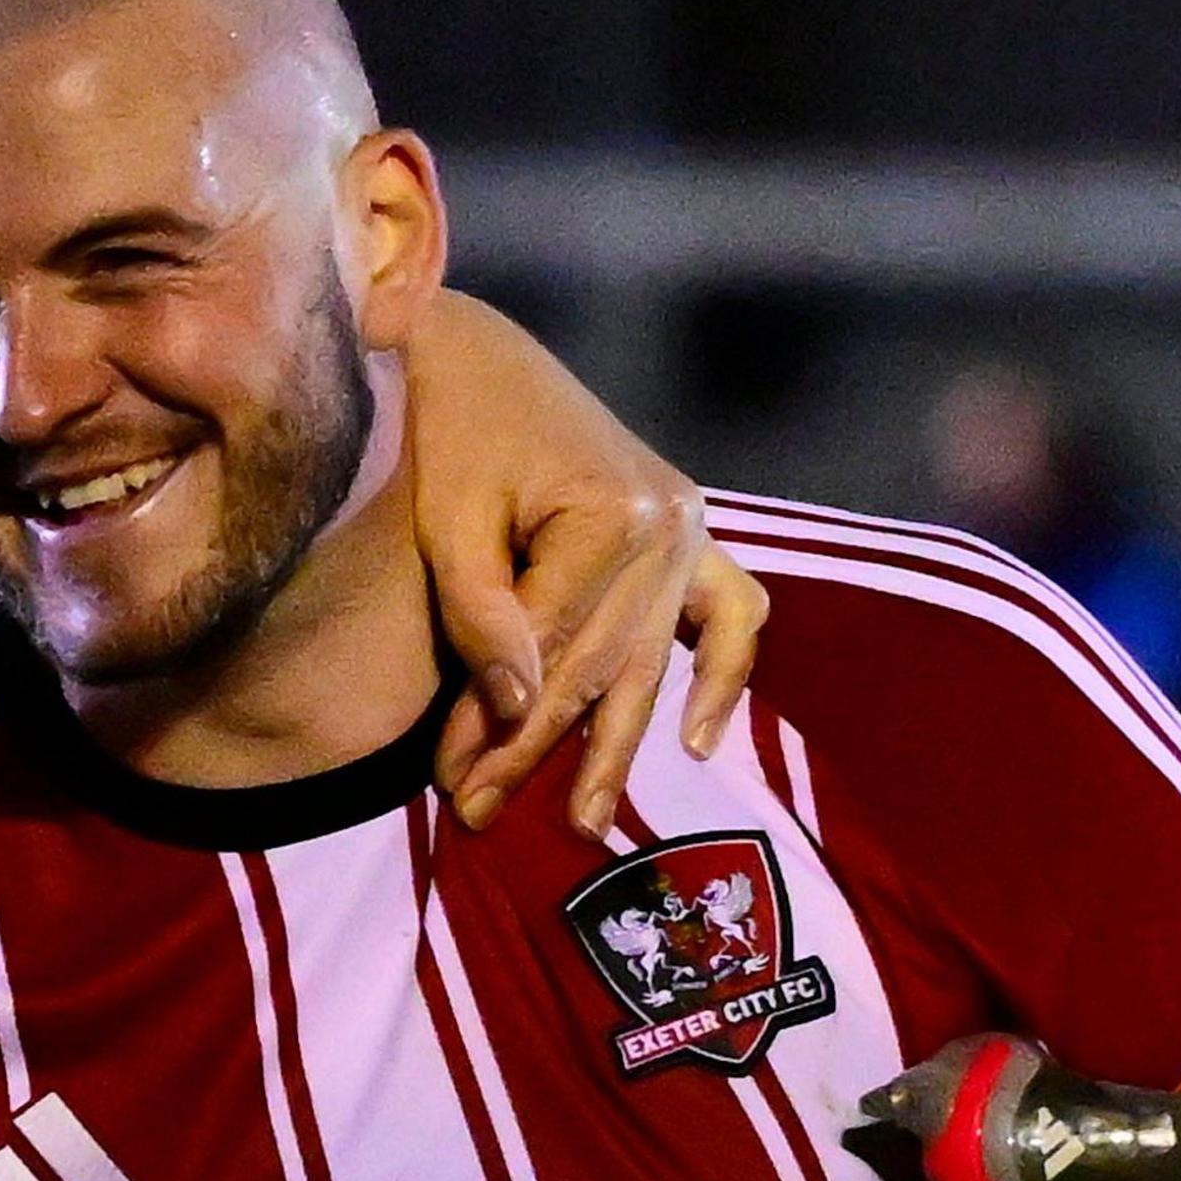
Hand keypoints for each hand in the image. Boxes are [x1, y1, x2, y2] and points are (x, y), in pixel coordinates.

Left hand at [406, 291, 765, 838]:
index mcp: (613, 516)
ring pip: (651, 659)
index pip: (549, 651)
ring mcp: (692, 527)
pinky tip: (699, 740)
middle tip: (481, 817)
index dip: (496, 726)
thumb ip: (482, 616)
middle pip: (598, 666)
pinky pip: (733, 610)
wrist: (480, 358)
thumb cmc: (449, 434)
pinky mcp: (692, 530)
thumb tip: (521, 710)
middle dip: (536, 750)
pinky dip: (724, 672)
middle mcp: (671, 524)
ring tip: (586, 822)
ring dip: (615, 743)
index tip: (449, 786)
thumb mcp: (448, 522)